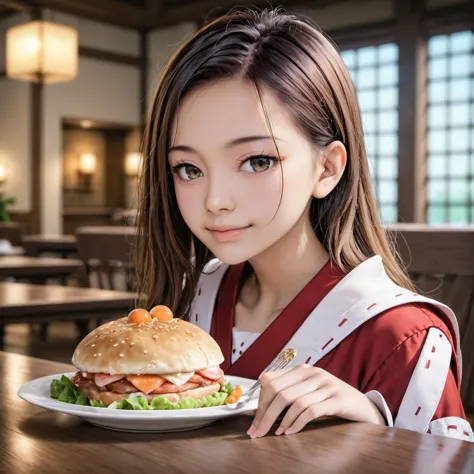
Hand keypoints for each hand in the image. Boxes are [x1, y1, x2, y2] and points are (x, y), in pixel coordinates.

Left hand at [247, 364, 385, 437]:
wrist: (364, 407)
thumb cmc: (332, 400)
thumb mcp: (310, 391)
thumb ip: (290, 391)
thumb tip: (262, 403)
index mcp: (303, 370)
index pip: (271, 381)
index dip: (260, 402)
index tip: (255, 421)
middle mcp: (313, 374)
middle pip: (279, 392)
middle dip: (265, 414)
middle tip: (257, 432)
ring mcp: (325, 385)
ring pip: (293, 401)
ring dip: (279, 421)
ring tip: (273, 434)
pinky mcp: (336, 400)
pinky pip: (310, 410)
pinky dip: (297, 422)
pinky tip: (290, 432)